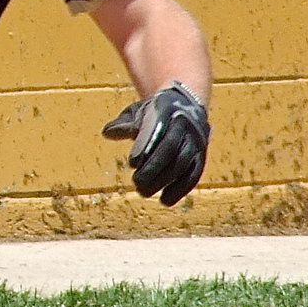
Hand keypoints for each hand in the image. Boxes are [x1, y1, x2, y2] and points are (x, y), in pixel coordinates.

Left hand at [102, 80, 210, 205]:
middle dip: (153, 168)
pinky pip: (193, 175)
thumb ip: (124, 124)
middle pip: (171, 149)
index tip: (132, 163)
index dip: (146, 146)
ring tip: (144, 192)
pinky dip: (180, 189)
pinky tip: (165, 200)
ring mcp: (195, 141)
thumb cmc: (153, 112)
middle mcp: (185, 125)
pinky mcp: (200, 156)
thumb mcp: (137, 112)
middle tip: (136, 183)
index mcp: (167, 110)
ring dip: (164, 181)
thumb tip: (107, 133)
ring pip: (182, 163)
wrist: (186, 105)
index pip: (158, 129)